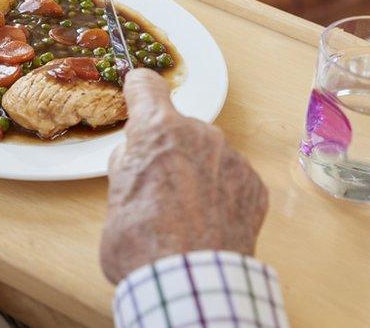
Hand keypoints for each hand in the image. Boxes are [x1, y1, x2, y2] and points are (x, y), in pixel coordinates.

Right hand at [99, 68, 267, 284]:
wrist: (189, 283)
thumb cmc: (142, 242)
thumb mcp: (115, 196)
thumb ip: (128, 164)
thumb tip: (136, 156)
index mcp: (157, 130)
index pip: (146, 86)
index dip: (139, 90)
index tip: (137, 92)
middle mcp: (200, 134)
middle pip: (179, 128)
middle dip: (168, 149)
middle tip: (155, 186)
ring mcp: (231, 159)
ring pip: (208, 154)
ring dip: (196, 172)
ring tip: (184, 213)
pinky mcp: (254, 186)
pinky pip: (231, 179)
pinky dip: (220, 194)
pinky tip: (207, 222)